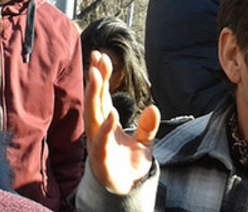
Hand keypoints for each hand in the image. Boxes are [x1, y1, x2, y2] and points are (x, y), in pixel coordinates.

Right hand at [85, 51, 159, 193]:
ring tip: (97, 74)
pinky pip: (102, 142)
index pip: (102, 95)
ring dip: (94, 95)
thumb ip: (148, 125)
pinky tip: (111, 113)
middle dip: (95, 79)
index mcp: (107, 123)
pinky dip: (106, 128)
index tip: (102, 56)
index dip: (101, 76)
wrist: (128, 190)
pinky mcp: (102, 160)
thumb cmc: (130, 164)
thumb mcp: (144, 142)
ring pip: (93, 116)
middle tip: (97, 58)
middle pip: (95, 100)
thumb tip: (153, 108)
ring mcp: (98, 144)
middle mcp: (98, 131)